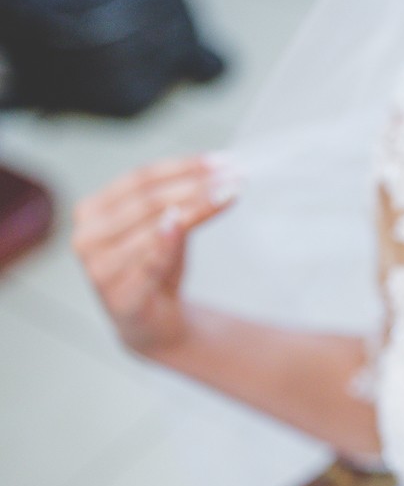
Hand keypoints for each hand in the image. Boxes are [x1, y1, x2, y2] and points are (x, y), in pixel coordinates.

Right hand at [72, 156, 237, 356]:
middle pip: (149, 200)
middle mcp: (87, 236)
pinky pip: (148, 263)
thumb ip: (180, 203)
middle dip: (195, 184)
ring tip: (231, 193)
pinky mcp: (120, 297)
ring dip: (196, 206)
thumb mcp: (170, 230)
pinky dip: (164, 242)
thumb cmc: (157, 269)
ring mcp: (99, 268)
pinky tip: (180, 222)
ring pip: (152, 226)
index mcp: (93, 211)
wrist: (152, 324)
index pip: (140, 178)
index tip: (223, 161)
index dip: (183, 167)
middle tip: (235, 176)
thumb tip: (215, 173)